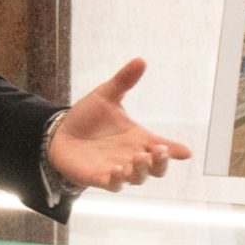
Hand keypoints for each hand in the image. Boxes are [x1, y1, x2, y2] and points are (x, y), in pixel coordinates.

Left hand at [48, 58, 192, 190]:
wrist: (60, 133)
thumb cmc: (87, 117)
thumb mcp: (106, 95)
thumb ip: (123, 80)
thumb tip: (140, 59)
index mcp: (138, 138)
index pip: (162, 147)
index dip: (174, 150)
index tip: (185, 152)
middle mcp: (131, 155)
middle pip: (156, 168)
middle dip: (161, 163)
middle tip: (159, 151)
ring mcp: (117, 168)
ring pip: (138, 178)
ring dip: (141, 170)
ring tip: (138, 158)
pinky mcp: (100, 177)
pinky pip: (114, 184)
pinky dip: (118, 179)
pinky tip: (118, 168)